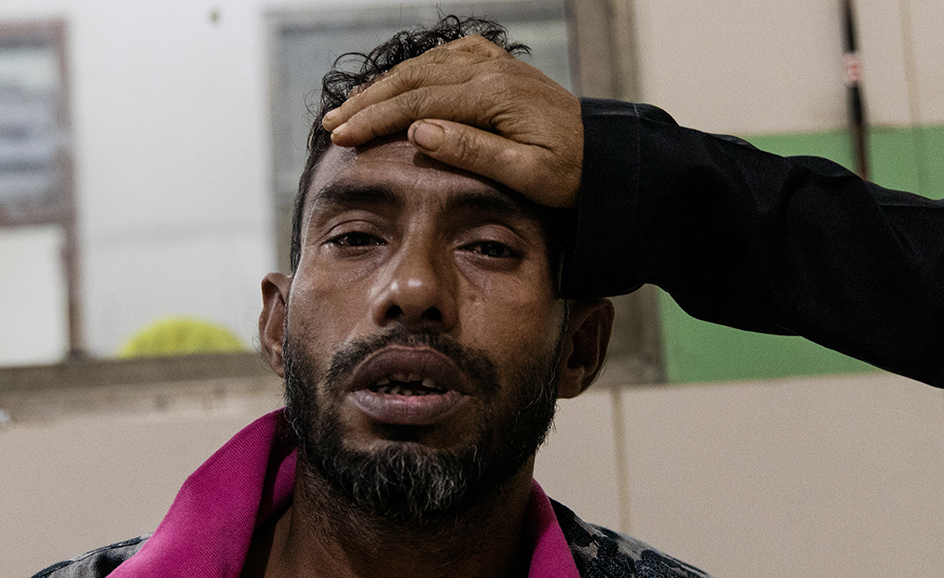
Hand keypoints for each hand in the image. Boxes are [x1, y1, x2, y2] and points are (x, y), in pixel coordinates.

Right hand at [321, 35, 582, 208]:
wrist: (612, 158)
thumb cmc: (574, 174)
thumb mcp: (527, 174)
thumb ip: (473, 151)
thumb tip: (417, 130)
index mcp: (493, 97)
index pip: (418, 103)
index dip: (375, 119)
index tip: (341, 137)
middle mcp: (492, 73)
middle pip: (414, 80)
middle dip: (369, 101)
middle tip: (331, 125)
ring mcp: (498, 67)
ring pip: (426, 67)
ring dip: (386, 86)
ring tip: (352, 108)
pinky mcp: (503, 72)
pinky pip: (450, 58)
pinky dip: (418, 70)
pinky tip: (402, 83)